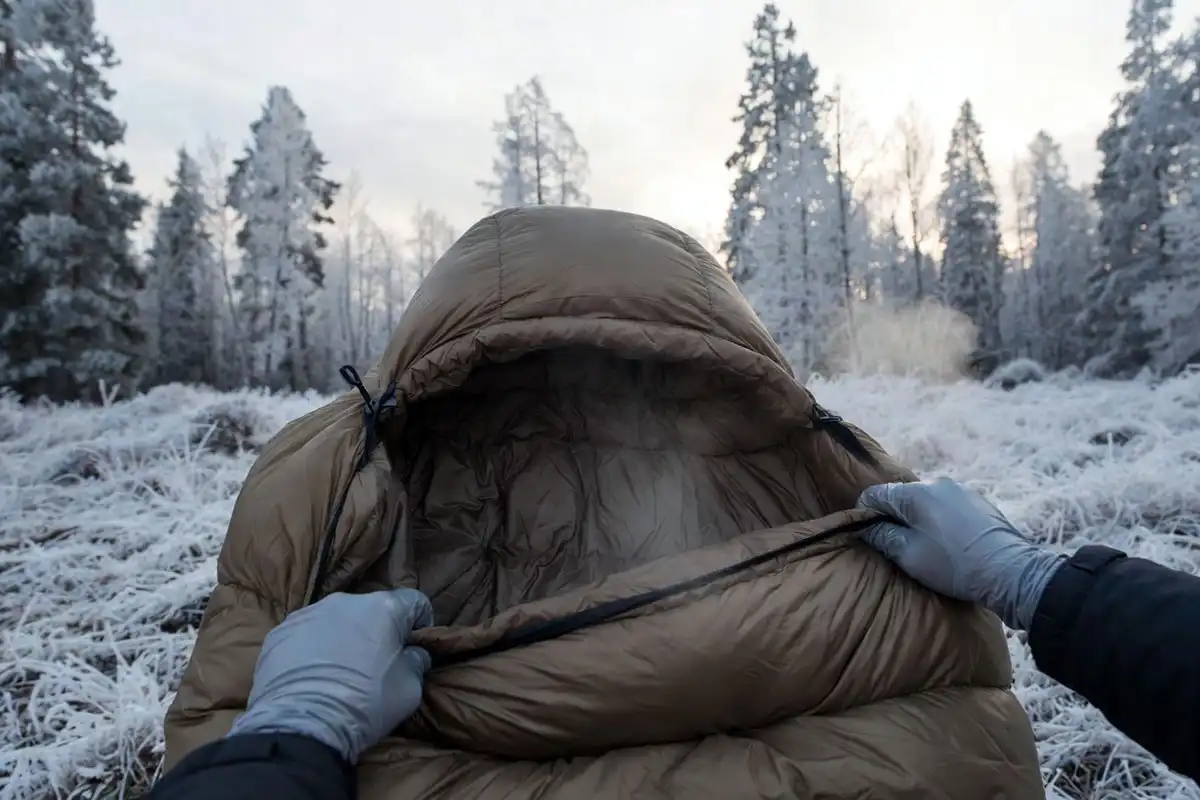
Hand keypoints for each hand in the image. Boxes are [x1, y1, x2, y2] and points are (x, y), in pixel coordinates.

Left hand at [227, 588, 433, 762]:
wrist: (301, 726)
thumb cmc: (365, 704)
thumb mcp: (410, 688)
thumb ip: (416, 661)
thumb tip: (412, 653)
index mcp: (383, 608)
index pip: (414, 602)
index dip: (421, 623)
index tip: (415, 647)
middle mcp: (345, 601)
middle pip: (372, 610)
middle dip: (379, 631)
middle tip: (377, 663)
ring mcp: (307, 614)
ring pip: (336, 620)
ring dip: (344, 638)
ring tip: (339, 672)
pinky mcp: (278, 633)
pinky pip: (305, 635)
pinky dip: (312, 649)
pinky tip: (310, 676)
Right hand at [856, 477, 1064, 630]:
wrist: (1011, 571)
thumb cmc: (953, 565)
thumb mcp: (909, 555)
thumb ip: (881, 536)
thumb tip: (864, 525)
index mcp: (916, 492)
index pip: (875, 494)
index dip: (864, 515)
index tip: (868, 536)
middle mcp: (937, 483)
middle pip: (901, 497)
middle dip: (894, 518)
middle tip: (897, 546)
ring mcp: (962, 490)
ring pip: (925, 502)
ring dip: (918, 520)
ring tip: (925, 547)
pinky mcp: (979, 502)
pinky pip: (947, 507)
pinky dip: (940, 521)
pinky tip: (948, 543)